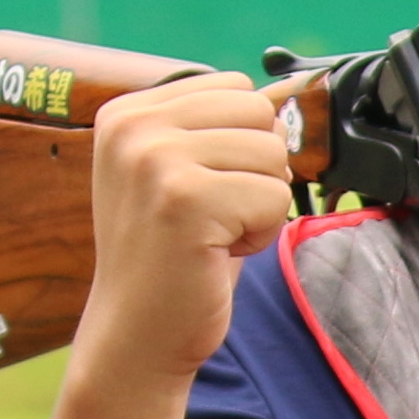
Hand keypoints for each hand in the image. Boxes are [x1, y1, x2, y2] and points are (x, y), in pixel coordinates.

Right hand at [79, 73, 300, 383]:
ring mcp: (156, 160)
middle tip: (215, 214)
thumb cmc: (173, 257)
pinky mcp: (186, 199)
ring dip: (260, 204)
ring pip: (272, 154)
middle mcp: (134, 126)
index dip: (241, 145)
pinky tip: (219, 252)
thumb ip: (226, 130)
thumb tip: (289, 94)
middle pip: (258, 113)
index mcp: (128, 111)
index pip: (235, 86)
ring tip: (215, 234)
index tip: (204, 189)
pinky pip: (274, 196)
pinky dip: (262, 233)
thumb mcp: (190, 175)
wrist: (138, 331)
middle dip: (257, 171)